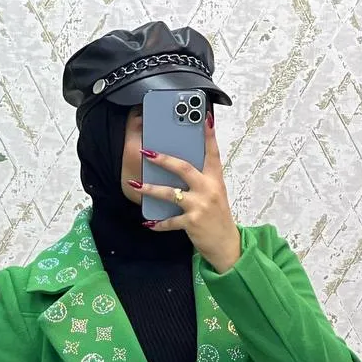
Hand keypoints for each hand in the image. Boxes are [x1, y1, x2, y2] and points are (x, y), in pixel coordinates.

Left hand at [131, 113, 241, 272]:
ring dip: (150, 189)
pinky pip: (170, 221)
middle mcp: (208, 189)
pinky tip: (149, 223)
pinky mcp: (192, 222)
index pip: (212, 153)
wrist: (226, 245)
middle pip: (184, 168)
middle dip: (163, 159)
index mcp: (215, 180)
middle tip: (146, 152)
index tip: (206, 117)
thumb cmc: (217, 217)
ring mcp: (200, 206)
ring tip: (136, 186)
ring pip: (170, 193)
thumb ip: (201, 180)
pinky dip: (158, 223)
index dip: (209, 135)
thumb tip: (180, 167)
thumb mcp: (215, 194)